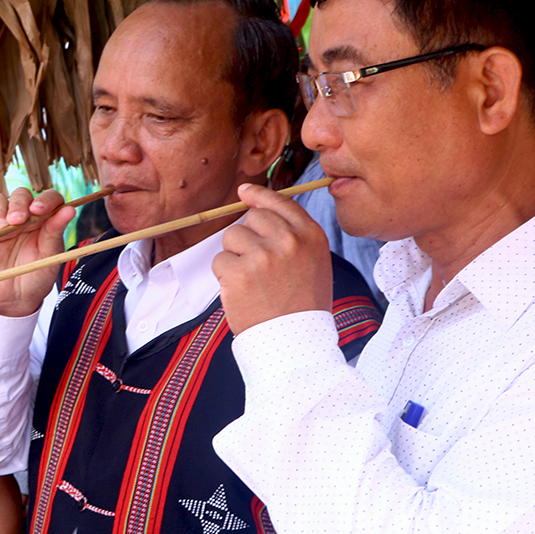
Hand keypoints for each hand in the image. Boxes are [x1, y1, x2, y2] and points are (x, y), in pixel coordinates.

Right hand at [0, 187, 74, 317]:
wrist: (13, 297)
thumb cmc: (36, 275)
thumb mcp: (49, 256)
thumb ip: (55, 231)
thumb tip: (70, 209)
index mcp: (46, 219)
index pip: (49, 198)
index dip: (45, 199)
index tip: (39, 210)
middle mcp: (26, 216)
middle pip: (21, 195)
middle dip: (18, 204)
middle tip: (17, 221)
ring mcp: (4, 221)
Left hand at [213, 185, 331, 333]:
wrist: (296, 341)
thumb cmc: (303, 304)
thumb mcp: (314, 262)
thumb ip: (293, 236)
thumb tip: (258, 207)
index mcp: (311, 236)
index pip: (280, 203)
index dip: (259, 196)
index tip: (245, 192)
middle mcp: (288, 241)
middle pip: (252, 218)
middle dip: (247, 237)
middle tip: (257, 266)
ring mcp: (263, 255)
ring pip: (232, 237)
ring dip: (234, 256)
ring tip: (252, 282)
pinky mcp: (239, 273)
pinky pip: (220, 261)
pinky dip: (225, 277)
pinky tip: (243, 293)